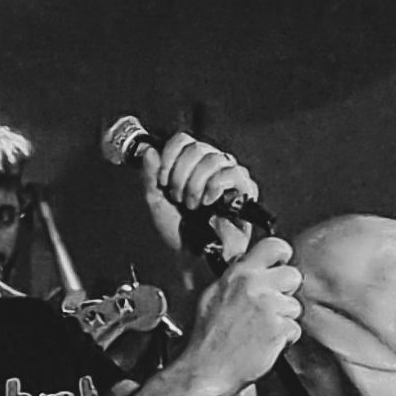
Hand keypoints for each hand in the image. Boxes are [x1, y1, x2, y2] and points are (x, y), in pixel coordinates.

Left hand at [141, 133, 258, 261]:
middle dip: (181, 176)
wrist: (194, 254)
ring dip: (195, 185)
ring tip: (194, 204)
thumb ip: (150, 176)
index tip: (163, 181)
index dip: (170, 157)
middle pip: (196, 148)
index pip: (182, 140)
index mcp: (191, 163)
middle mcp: (212, 164)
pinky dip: (214, 187)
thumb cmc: (179, 230)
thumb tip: (149, 151)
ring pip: (212, 159)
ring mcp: (230, 173)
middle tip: (179, 198)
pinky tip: (209, 202)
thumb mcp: (156, 201)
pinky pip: (231, 173)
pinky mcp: (246, 187)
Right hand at [185, 237, 301, 395]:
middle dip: (285, 292)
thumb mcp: (212, 297)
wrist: (207, 370)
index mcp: (238, 275)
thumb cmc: (208, 340)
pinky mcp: (278, 329)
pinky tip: (265, 342)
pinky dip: (284, 339)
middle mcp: (254, 286)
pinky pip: (294, 329)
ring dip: (283, 319)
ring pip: (295, 306)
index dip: (282, 256)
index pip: (274, 246)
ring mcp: (268, 307)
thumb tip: (250, 267)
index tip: (279, 264)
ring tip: (261, 329)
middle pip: (292, 275)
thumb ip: (234, 279)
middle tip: (269, 306)